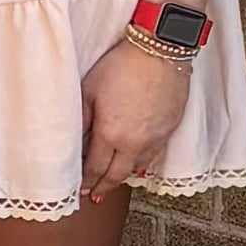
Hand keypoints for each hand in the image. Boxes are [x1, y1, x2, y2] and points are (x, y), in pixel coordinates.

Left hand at [80, 40, 190, 203]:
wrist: (160, 50)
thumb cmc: (122, 65)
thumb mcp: (89, 90)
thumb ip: (82, 120)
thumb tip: (75, 141)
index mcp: (110, 134)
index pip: (95, 168)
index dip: (86, 182)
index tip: (80, 190)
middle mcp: (134, 143)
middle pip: (116, 175)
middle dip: (103, 187)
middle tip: (94, 195)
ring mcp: (155, 138)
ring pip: (137, 168)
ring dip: (122, 177)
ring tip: (112, 182)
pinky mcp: (169, 129)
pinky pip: (153, 155)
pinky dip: (141, 164)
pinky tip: (135, 165)